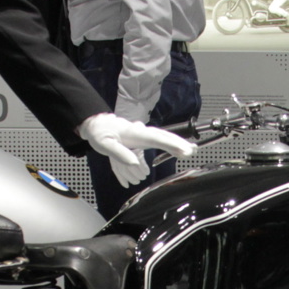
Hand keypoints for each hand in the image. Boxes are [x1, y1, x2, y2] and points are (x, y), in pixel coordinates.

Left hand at [78, 112, 192, 175]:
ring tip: (189, 150)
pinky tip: (175, 151)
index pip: (157, 138)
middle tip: (192, 150)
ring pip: (161, 139)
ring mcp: (142, 136)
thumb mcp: (104, 144)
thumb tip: (135, 163)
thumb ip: (119, 153)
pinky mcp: (141, 140)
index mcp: (135, 133)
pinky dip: (167, 146)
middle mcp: (142, 133)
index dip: (171, 144)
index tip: (184, 149)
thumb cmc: (99, 133)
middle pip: (163, 137)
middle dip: (178, 143)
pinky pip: (155, 143)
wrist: (96, 125)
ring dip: (175, 144)